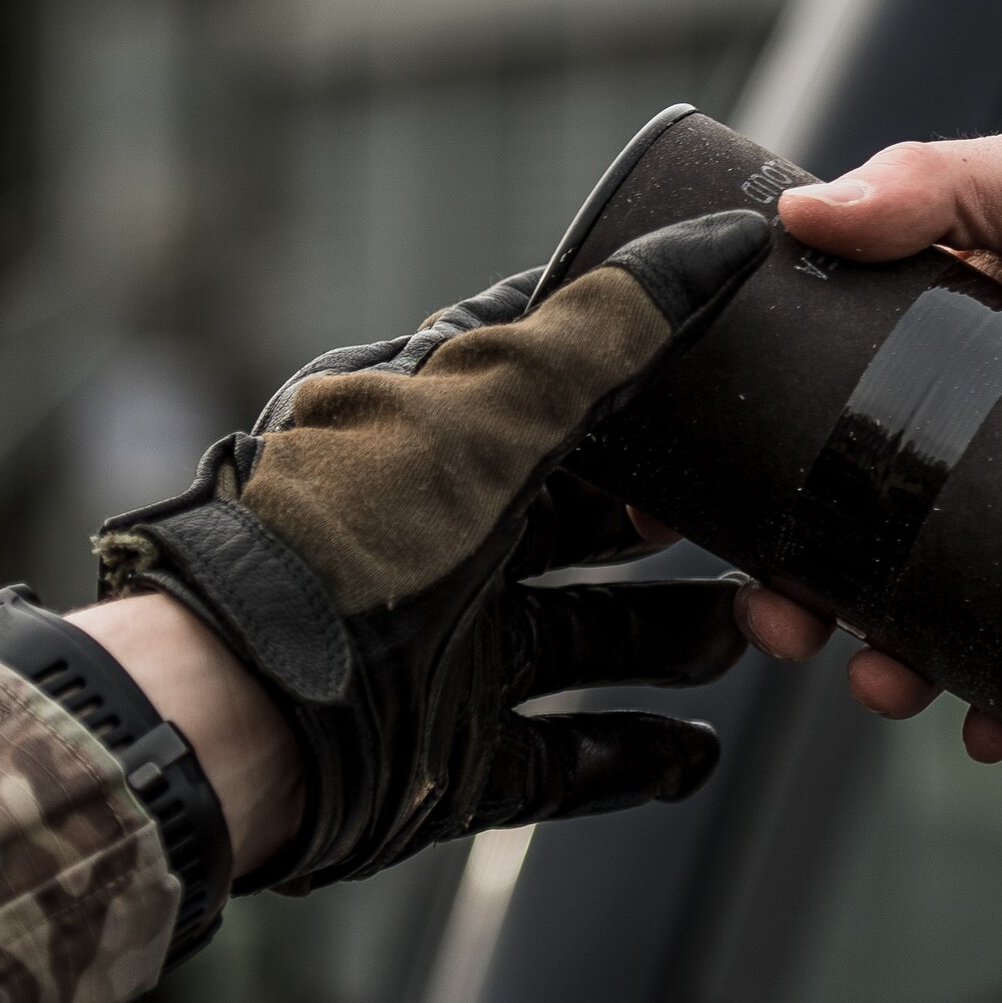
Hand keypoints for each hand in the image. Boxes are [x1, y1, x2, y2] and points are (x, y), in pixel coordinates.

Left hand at [93, 211, 771, 891]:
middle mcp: (439, 537)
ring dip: (676, 638)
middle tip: (759, 528)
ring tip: (752, 635)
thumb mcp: (492, 406)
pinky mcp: (448, 755)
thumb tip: (718, 244)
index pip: (548, 386)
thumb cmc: (350, 535)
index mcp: (431, 436)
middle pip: (585, 523)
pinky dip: (635, 757)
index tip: (726, 374)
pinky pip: (563, 758)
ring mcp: (445, 650)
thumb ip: (606, 332)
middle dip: (678, 530)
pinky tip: (697, 751)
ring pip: (589, 637)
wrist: (242, 711)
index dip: (637, 376)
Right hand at [743, 0, 1001, 760]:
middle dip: (814, 599)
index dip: (758, 482)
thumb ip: (932, 186)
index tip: (705, 526)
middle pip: (870, 538)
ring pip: (957, 606)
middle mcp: (986, 437)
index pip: (820, 429)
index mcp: (940, 350)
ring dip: (904, 661)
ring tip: (887, 683)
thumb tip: (800, 216)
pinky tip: (998, 729)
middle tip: (791, 628)